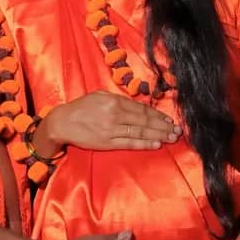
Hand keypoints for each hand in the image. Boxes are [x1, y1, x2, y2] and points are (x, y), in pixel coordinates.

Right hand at [34, 91, 181, 156]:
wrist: (62, 122)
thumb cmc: (81, 107)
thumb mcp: (99, 95)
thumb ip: (118, 99)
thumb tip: (136, 105)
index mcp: (114, 101)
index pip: (142, 109)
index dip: (158, 115)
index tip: (170, 120)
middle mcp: (115, 114)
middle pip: (144, 121)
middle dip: (163, 126)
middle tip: (177, 131)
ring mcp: (112, 129)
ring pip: (140, 132)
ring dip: (158, 135)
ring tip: (171, 138)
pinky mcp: (107, 142)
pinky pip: (129, 142)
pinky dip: (143, 143)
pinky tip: (155, 144)